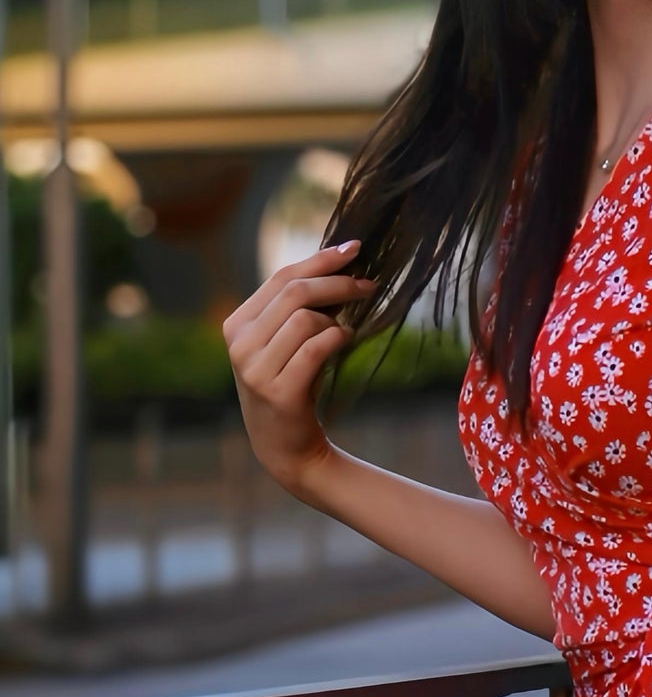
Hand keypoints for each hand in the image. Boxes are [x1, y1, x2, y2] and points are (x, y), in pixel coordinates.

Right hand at [222, 241, 374, 493]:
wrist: (285, 447)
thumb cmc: (291, 386)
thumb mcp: (283, 343)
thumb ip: (295, 308)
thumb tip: (340, 262)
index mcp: (236, 325)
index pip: (281, 277)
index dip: (319, 260)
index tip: (354, 249)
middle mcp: (239, 344)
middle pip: (294, 292)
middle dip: (338, 283)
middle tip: (369, 284)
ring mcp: (253, 369)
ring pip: (305, 319)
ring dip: (335, 320)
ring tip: (345, 331)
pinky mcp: (276, 391)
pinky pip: (315, 348)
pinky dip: (336, 339)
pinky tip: (346, 340)